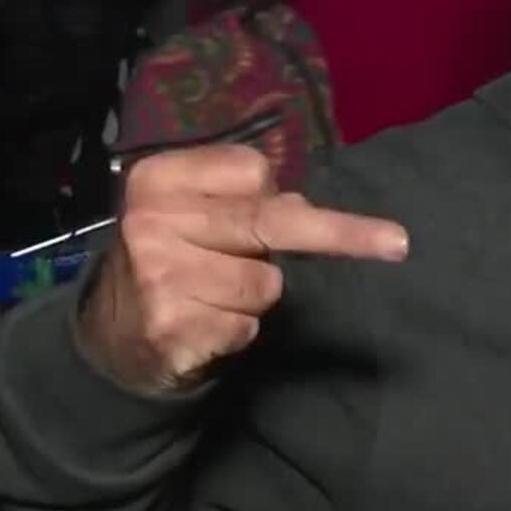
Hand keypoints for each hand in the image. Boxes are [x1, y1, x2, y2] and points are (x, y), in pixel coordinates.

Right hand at [78, 145, 409, 394]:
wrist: (111, 339)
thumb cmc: (171, 261)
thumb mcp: (194, 217)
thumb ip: (247, 204)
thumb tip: (304, 209)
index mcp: (158, 178)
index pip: (253, 172)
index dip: (276, 194)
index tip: (293, 207)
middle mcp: (152, 220)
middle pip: (273, 221)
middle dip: (343, 237)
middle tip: (399, 243)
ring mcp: (160, 275)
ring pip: (267, 284)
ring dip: (254, 299)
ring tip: (211, 298)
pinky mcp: (172, 326)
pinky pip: (248, 327)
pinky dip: (238, 332)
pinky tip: (203, 327)